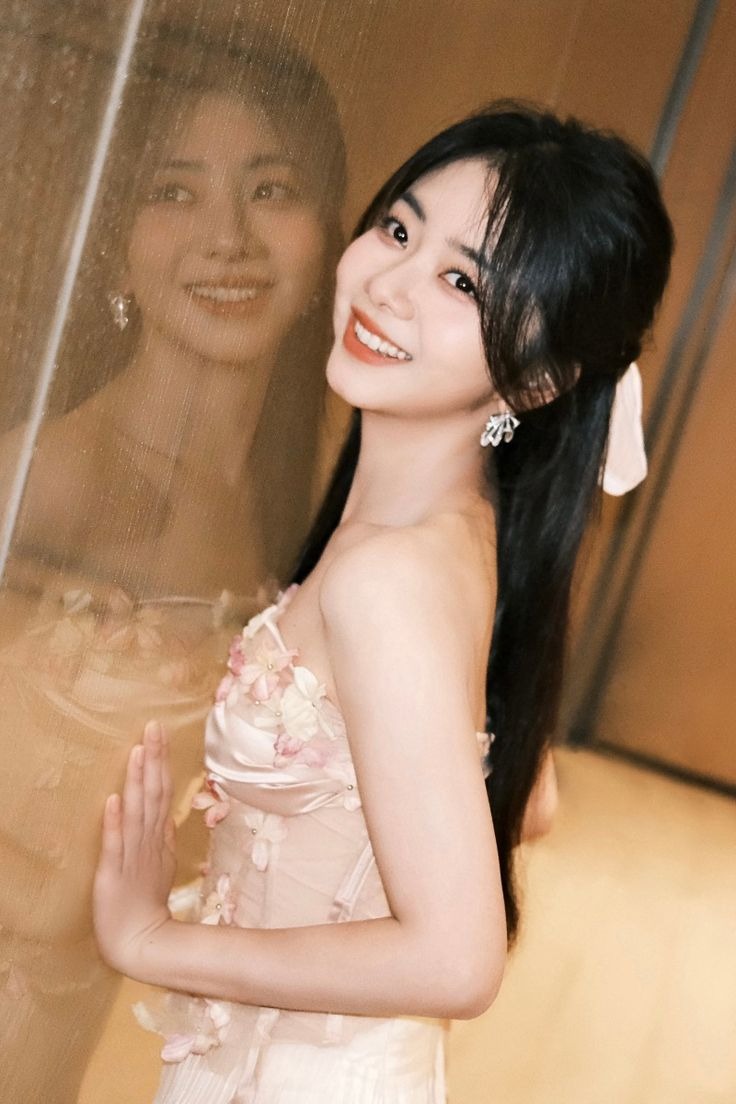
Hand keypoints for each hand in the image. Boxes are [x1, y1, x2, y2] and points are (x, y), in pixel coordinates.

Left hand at [93, 720, 176, 977]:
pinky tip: (113, 800)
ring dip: (136, 781)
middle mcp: (148, 839)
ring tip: (137, 752)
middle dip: (153, 759)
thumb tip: (167, 809)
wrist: (141, 941)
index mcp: (158, 836)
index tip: (158, 732)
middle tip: (153, 727)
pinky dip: (115, 822)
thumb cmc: (147, 902)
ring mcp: (132, 854)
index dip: (160, 761)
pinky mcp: (113, 871)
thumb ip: (162, 835)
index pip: (162, 790)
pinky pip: (115, 843)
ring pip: (136, 811)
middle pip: (152, 793)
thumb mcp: (161, 863)